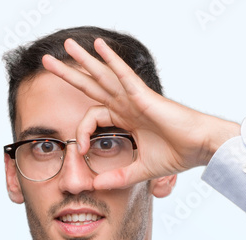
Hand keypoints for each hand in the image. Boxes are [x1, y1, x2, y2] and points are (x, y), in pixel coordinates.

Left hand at [41, 37, 239, 188]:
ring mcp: (134, 97)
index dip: (82, 132)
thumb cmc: (178, 154)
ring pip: (103, 75)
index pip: (93, 117)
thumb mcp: (141, 171)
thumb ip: (118, 177)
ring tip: (66, 45)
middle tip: (46, 62)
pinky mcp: (143, 95)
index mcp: (126, 119)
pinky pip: (123, 74)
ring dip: (84, 60)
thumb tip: (95, 187)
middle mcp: (127, 104)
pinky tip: (99, 45)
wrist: (199, 148)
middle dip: (68, 74)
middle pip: (91, 85)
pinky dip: (111, 60)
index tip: (82, 150)